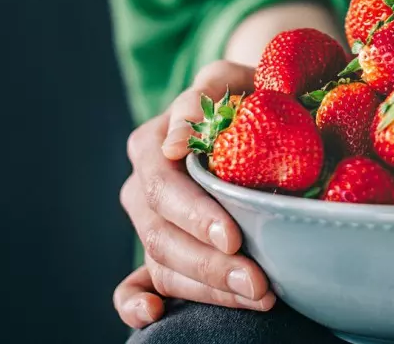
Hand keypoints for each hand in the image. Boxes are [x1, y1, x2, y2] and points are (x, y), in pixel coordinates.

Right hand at [114, 61, 275, 328]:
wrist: (254, 110)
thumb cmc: (252, 93)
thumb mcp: (237, 77)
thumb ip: (213, 86)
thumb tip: (178, 139)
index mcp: (155, 143)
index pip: (165, 186)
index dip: (196, 215)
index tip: (232, 238)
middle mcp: (144, 184)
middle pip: (164, 233)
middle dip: (210, 264)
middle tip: (257, 283)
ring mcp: (148, 220)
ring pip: (164, 262)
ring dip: (207, 287)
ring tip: (257, 298)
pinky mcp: (158, 248)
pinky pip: (136, 283)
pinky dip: (136, 303)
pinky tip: (154, 316)